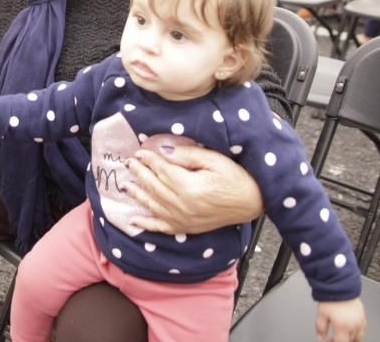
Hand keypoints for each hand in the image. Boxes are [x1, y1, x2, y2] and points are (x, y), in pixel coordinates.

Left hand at [125, 145, 262, 234]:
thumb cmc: (236, 178)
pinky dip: (146, 224)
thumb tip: (163, 151)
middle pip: (154, 187)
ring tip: (126, 185)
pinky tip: (133, 220)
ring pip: (153, 205)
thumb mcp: (214, 160)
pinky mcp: (188, 228)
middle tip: (129, 163)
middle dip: (139, 173)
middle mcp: (183, 206)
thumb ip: (186, 155)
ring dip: (138, 194)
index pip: (161, 170)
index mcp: (189, 187)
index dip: (149, 160)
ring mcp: (184, 220)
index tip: (139, 152)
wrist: (253, 202)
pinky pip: (162, 228)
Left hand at [316, 298, 365, 341]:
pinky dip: (356, 333)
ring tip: (341, 335)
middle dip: (342, 340)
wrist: (340, 286)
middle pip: (350, 341)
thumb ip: (321, 328)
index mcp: (343, 326)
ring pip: (358, 337)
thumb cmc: (331, 298)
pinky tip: (349, 330)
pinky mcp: (363, 316)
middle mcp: (354, 325)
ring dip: (350, 338)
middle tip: (333, 338)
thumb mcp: (321, 314)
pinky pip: (362, 330)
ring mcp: (360, 321)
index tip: (329, 340)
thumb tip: (321, 337)